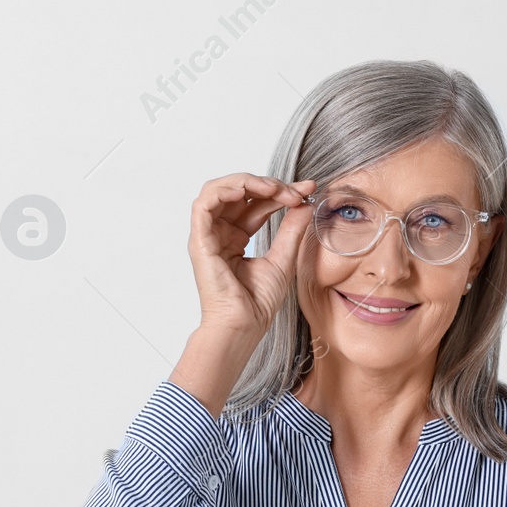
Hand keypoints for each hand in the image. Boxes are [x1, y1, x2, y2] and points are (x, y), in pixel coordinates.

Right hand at [187, 174, 316, 338]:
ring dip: (247, 182)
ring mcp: (208, 236)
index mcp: (236, 238)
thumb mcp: (284, 257)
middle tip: (294, 192)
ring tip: (272, 189)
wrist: (244, 324)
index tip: (307, 191)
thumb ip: (292, 229)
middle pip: (239, 193)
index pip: (256, 204)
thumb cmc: (258, 302)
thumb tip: (305, 203)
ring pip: (219, 190)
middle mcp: (220, 233)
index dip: (280, 192)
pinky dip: (223, 190)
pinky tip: (245, 190)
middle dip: (268, 185)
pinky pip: (203, 204)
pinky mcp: (200, 240)